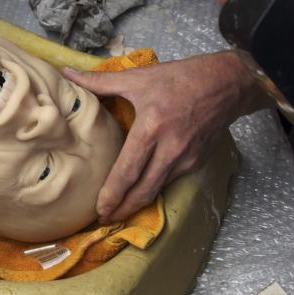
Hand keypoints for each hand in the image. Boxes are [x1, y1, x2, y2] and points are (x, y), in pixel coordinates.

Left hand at [63, 51, 270, 222]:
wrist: (227, 83)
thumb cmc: (180, 78)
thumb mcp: (139, 77)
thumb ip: (100, 81)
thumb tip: (67, 74)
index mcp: (151, 127)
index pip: (127, 171)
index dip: (112, 194)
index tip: (98, 210)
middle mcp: (170, 149)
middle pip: (142, 191)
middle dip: (122, 210)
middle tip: (104, 220)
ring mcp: (186, 158)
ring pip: (157, 190)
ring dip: (137, 203)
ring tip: (119, 211)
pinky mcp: (197, 161)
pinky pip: (171, 180)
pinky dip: (154, 189)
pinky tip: (142, 191)